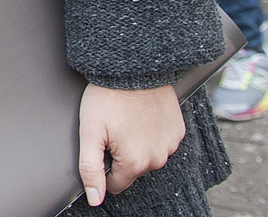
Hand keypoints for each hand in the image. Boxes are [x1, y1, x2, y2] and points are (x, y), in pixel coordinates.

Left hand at [77, 83, 182, 205]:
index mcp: (134, 163)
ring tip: (126, 119)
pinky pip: (161, 141)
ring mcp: (170, 145)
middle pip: (132, 169)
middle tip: (112, 127)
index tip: (100, 145)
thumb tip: (94, 198)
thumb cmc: (108, 96)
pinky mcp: (177, 130)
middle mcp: (157, 159)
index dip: (104, 167)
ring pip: (147, 155)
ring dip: (137, 143)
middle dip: (120, 154)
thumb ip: (90, 169)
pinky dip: (151, 132)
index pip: (116, 184)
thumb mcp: (89, 132)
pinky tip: (141, 115)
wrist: (133, 68)